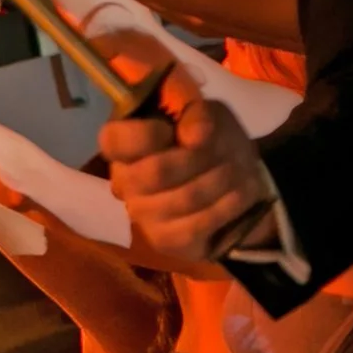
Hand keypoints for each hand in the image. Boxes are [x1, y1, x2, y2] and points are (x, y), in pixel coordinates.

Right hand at [100, 49, 270, 271]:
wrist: (234, 185)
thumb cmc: (213, 143)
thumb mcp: (209, 112)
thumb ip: (195, 111)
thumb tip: (195, 136)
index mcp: (126, 146)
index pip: (114, 140)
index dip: (145, 134)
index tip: (172, 131)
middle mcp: (124, 182)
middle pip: (155, 172)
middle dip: (200, 159)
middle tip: (224, 153)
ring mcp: (141, 214)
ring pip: (184, 198)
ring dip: (222, 181)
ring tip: (238, 172)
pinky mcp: (163, 240)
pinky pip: (198, 224)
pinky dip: (227, 206)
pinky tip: (237, 196)